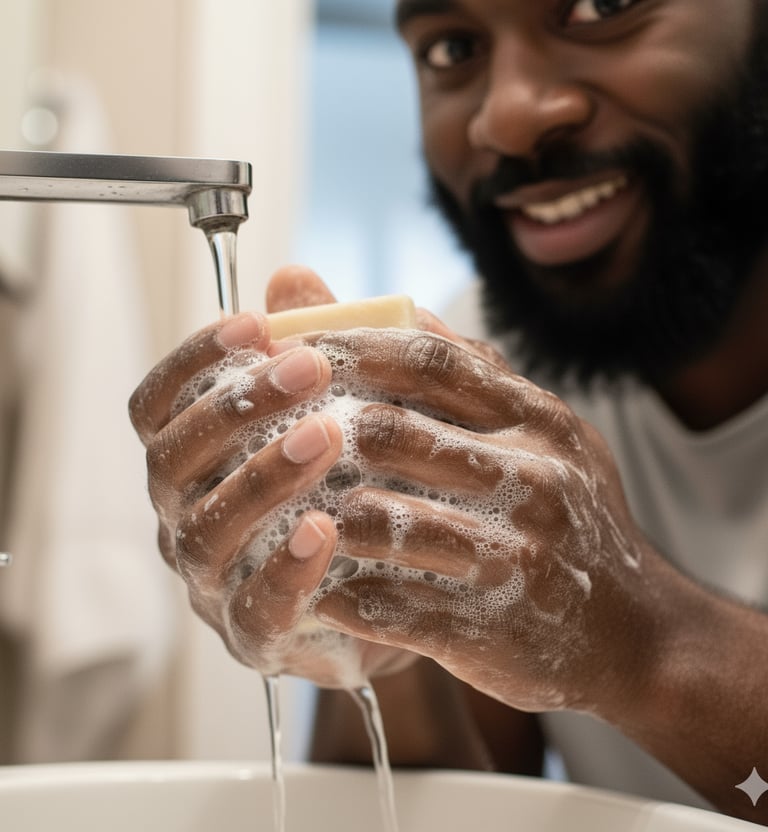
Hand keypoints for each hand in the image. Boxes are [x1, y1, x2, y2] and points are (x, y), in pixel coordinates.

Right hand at [128, 266, 415, 686]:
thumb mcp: (348, 402)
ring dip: (260, 476)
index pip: (159, 407)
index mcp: (195, 460)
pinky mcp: (257, 632)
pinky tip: (324, 528)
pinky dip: (285, 567)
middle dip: (235, 407)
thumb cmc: (356, 479)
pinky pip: (256, 606)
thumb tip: (292, 277)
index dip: (193, 360)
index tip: (252, 323)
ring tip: (324, 436)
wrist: (397, 578)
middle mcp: (187, 515)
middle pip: (172, 461)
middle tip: (306, 367)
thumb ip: (316, 345)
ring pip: (207, 528)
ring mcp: (215, 578)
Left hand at [286, 310, 656, 714]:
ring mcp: (512, 555)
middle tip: (264, 438)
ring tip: (277, 511)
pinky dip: (335, 590)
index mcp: (539, 420)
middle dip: (314, 434)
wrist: (636, 633)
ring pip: (372, 519)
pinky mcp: (488, 627)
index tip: (287, 350)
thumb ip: (462, 368)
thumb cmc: (567, 518)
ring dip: (313, 515)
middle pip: (388, 433)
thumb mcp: (539, 432)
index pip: (427, 358)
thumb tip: (381, 304)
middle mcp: (533, 477)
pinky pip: (383, 602)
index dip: (347, 348)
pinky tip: (314, 582)